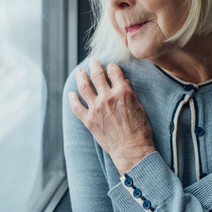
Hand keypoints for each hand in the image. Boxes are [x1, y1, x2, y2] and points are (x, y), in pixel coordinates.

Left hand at [68, 60, 155, 174]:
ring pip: (84, 87)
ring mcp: (96, 108)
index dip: (111, 66)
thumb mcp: (139, 107)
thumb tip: (124, 82)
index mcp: (122, 92)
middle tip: (92, 62)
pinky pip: (76, 107)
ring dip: (80, 76)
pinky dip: (72, 99)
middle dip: (94, 65)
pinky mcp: (88, 120)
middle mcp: (107, 97)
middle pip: (96, 75)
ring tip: (79, 72)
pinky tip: (71, 93)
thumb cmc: (140, 130)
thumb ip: (130, 93)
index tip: (109, 66)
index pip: (114, 71)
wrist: (132, 150)